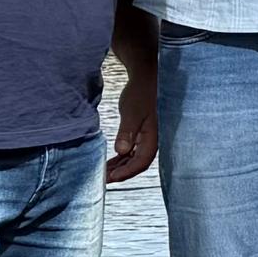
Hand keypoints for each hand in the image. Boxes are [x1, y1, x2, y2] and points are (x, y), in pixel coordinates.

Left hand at [104, 61, 159, 183]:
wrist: (147, 77)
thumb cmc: (141, 92)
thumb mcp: (132, 111)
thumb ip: (127, 131)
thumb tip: (122, 151)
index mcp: (154, 137)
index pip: (142, 162)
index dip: (127, 172)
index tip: (110, 178)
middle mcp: (153, 140)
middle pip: (138, 163)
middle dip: (122, 173)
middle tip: (103, 179)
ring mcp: (148, 137)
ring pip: (135, 158)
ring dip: (121, 166)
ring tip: (104, 172)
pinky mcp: (142, 133)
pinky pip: (133, 150)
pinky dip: (122, 157)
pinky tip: (111, 161)